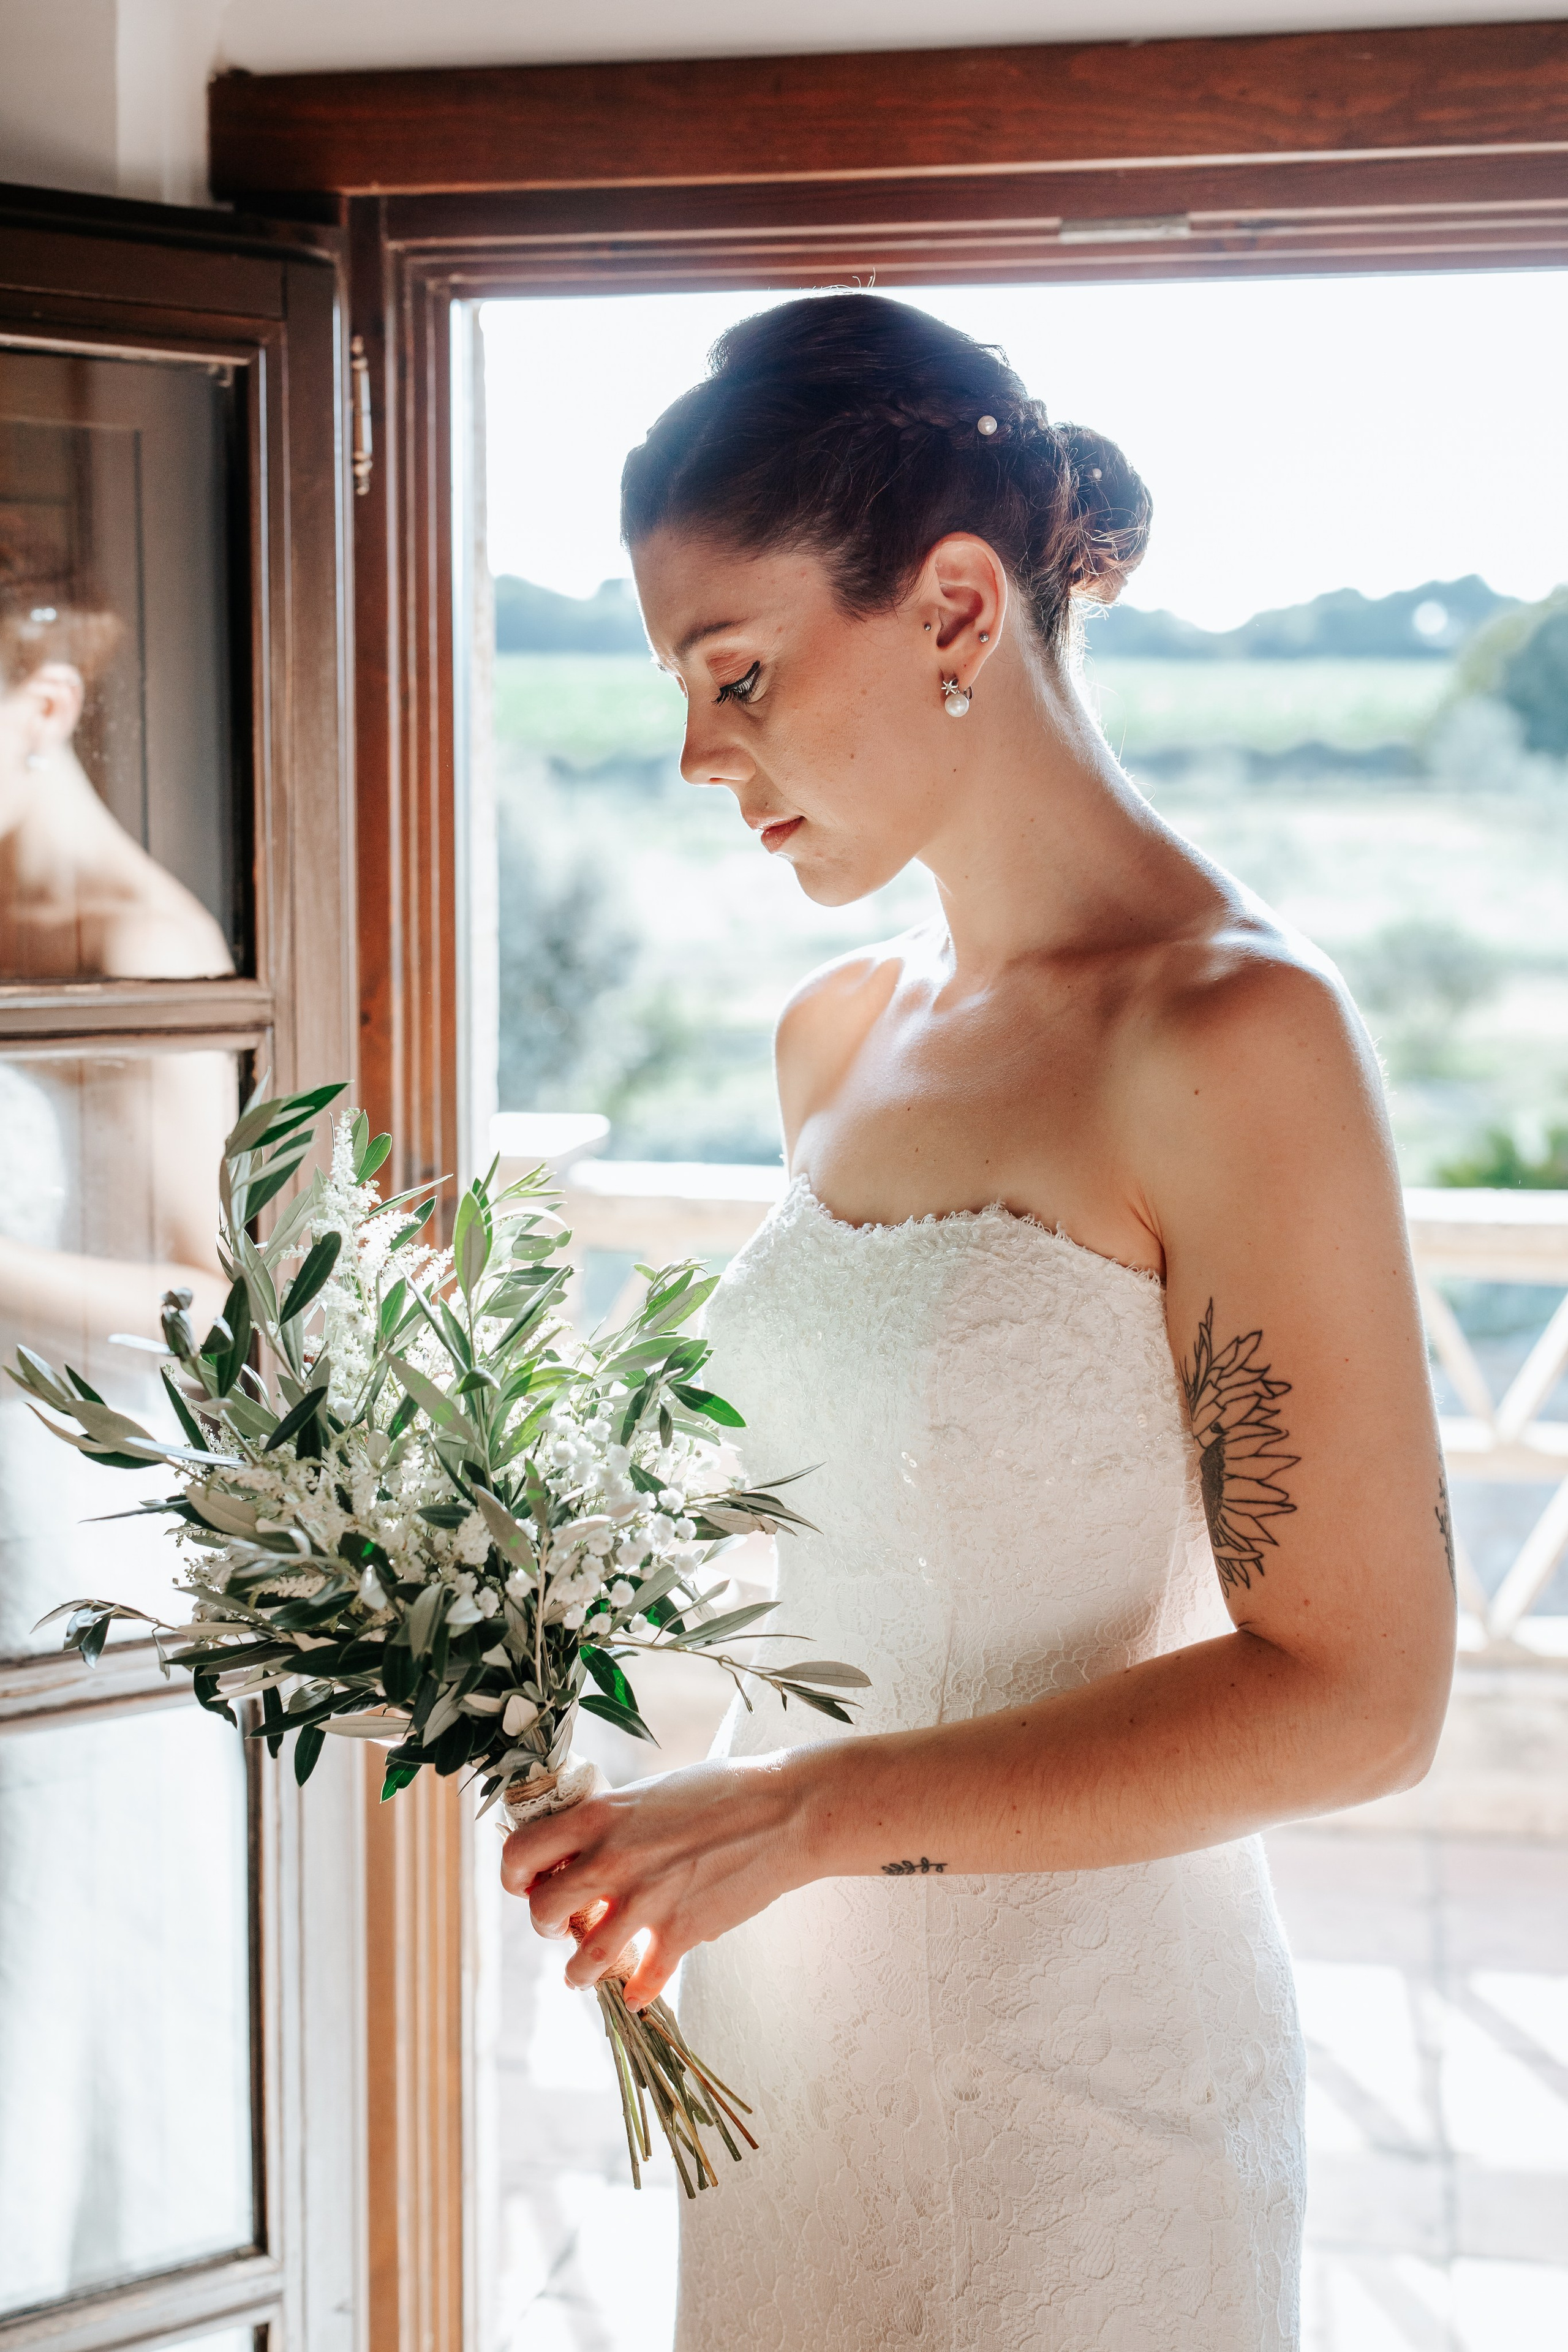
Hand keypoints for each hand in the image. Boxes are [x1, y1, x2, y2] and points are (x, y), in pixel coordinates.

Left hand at [499, 1752, 810, 2008]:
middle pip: (542, 1911)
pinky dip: (638, 1993)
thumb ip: (610, 1823)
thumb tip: (580, 1850)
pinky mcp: (683, 1932)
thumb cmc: (720, 1791)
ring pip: (582, 1962)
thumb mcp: (648, 1794)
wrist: (785, 1810)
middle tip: (562, 1923)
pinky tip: (640, 1991)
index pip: (520, 1853)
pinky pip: (643, 1982)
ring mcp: (647, 1900)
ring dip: (578, 1972)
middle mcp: (613, 1859)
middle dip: (546, 1924)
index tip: (529, 1882)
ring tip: (583, 1971)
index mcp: (600, 1816)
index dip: (515, 1875)